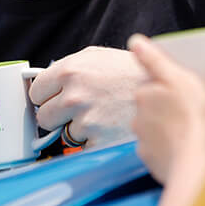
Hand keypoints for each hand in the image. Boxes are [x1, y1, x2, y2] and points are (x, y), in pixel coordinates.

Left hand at [29, 46, 145, 148]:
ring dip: (79, 130)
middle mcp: (75, 96)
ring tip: (102, 117)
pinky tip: (110, 130)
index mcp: (71, 70)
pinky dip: (94, 143)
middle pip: (43, 117)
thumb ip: (71, 67)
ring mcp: (86, 122)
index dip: (46, 96)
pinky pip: (83, 149)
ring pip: (64, 135)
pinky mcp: (98, 143)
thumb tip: (48, 79)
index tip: (54, 98)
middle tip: (78, 111)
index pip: (35, 91)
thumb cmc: (136, 73)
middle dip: (57, 116)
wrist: (169, 94)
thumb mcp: (100, 56)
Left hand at [128, 34, 204, 183]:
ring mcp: (143, 141)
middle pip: (151, 107)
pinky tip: (186, 149)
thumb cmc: (194, 117)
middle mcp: (138, 117)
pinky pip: (159, 151)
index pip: (151, 84)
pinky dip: (170, 149)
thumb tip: (135, 41)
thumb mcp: (180, 79)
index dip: (167, 86)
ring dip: (168, 129)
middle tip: (190, 112)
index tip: (183, 92)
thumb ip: (154, 60)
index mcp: (145, 93)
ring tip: (191, 133)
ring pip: (155, 130)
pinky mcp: (151, 161)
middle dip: (165, 108)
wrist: (197, 165)